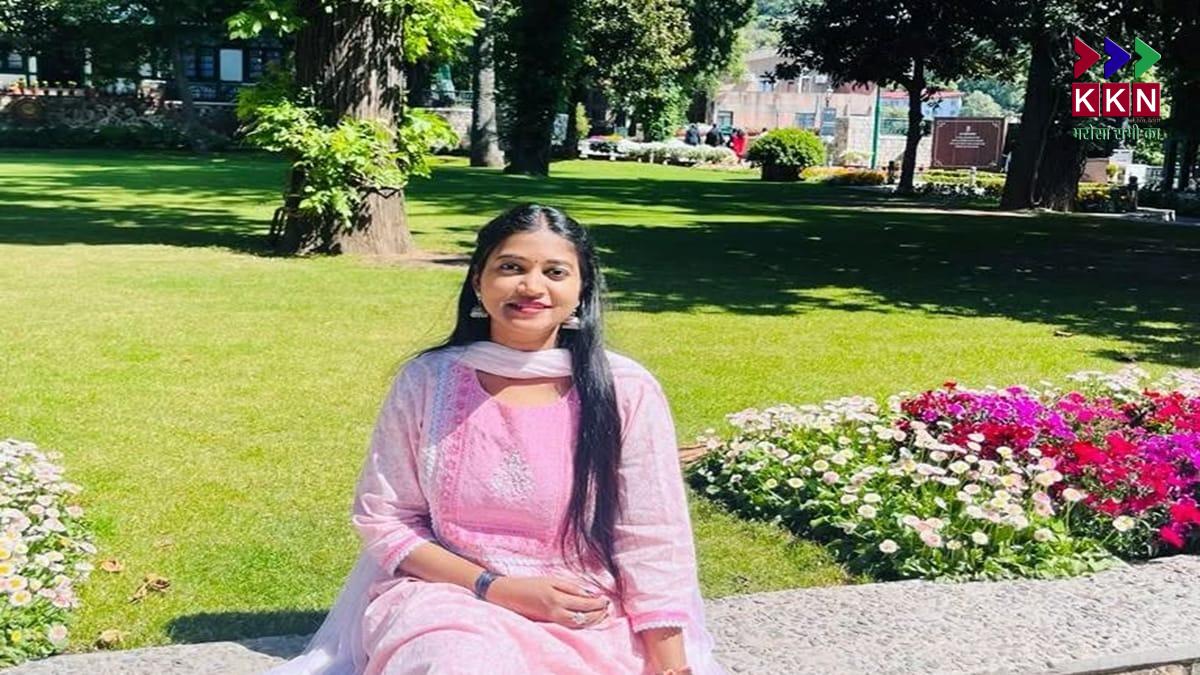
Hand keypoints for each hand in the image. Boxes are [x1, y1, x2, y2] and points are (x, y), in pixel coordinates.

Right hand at [486, 576, 609, 628]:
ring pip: (577, 625)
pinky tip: (588, 620)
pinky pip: (569, 627)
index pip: (583, 603)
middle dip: (597, 613)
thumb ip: (571, 586)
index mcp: (555, 598)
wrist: (508, 595)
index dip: (597, 603)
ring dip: (591, 621)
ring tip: (602, 614)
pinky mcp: (549, 624)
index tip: (606, 599)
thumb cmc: (530, 584)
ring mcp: (551, 620)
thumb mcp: (551, 579)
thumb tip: (590, 593)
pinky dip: (582, 625)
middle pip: (582, 617)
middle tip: (607, 607)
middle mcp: (554, 612)